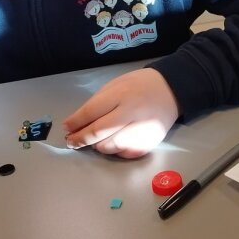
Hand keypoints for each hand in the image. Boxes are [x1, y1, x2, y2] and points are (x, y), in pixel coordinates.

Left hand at [64, 67, 179, 157]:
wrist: (171, 90)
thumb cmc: (139, 86)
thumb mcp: (116, 85)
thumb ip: (97, 103)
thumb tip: (77, 123)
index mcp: (122, 95)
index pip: (91, 112)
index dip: (75, 122)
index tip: (67, 127)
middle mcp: (132, 114)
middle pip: (98, 132)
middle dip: (81, 139)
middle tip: (72, 141)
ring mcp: (142, 131)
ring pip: (110, 146)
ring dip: (96, 146)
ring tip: (93, 141)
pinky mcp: (149, 143)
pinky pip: (124, 153)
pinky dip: (114, 151)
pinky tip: (111, 143)